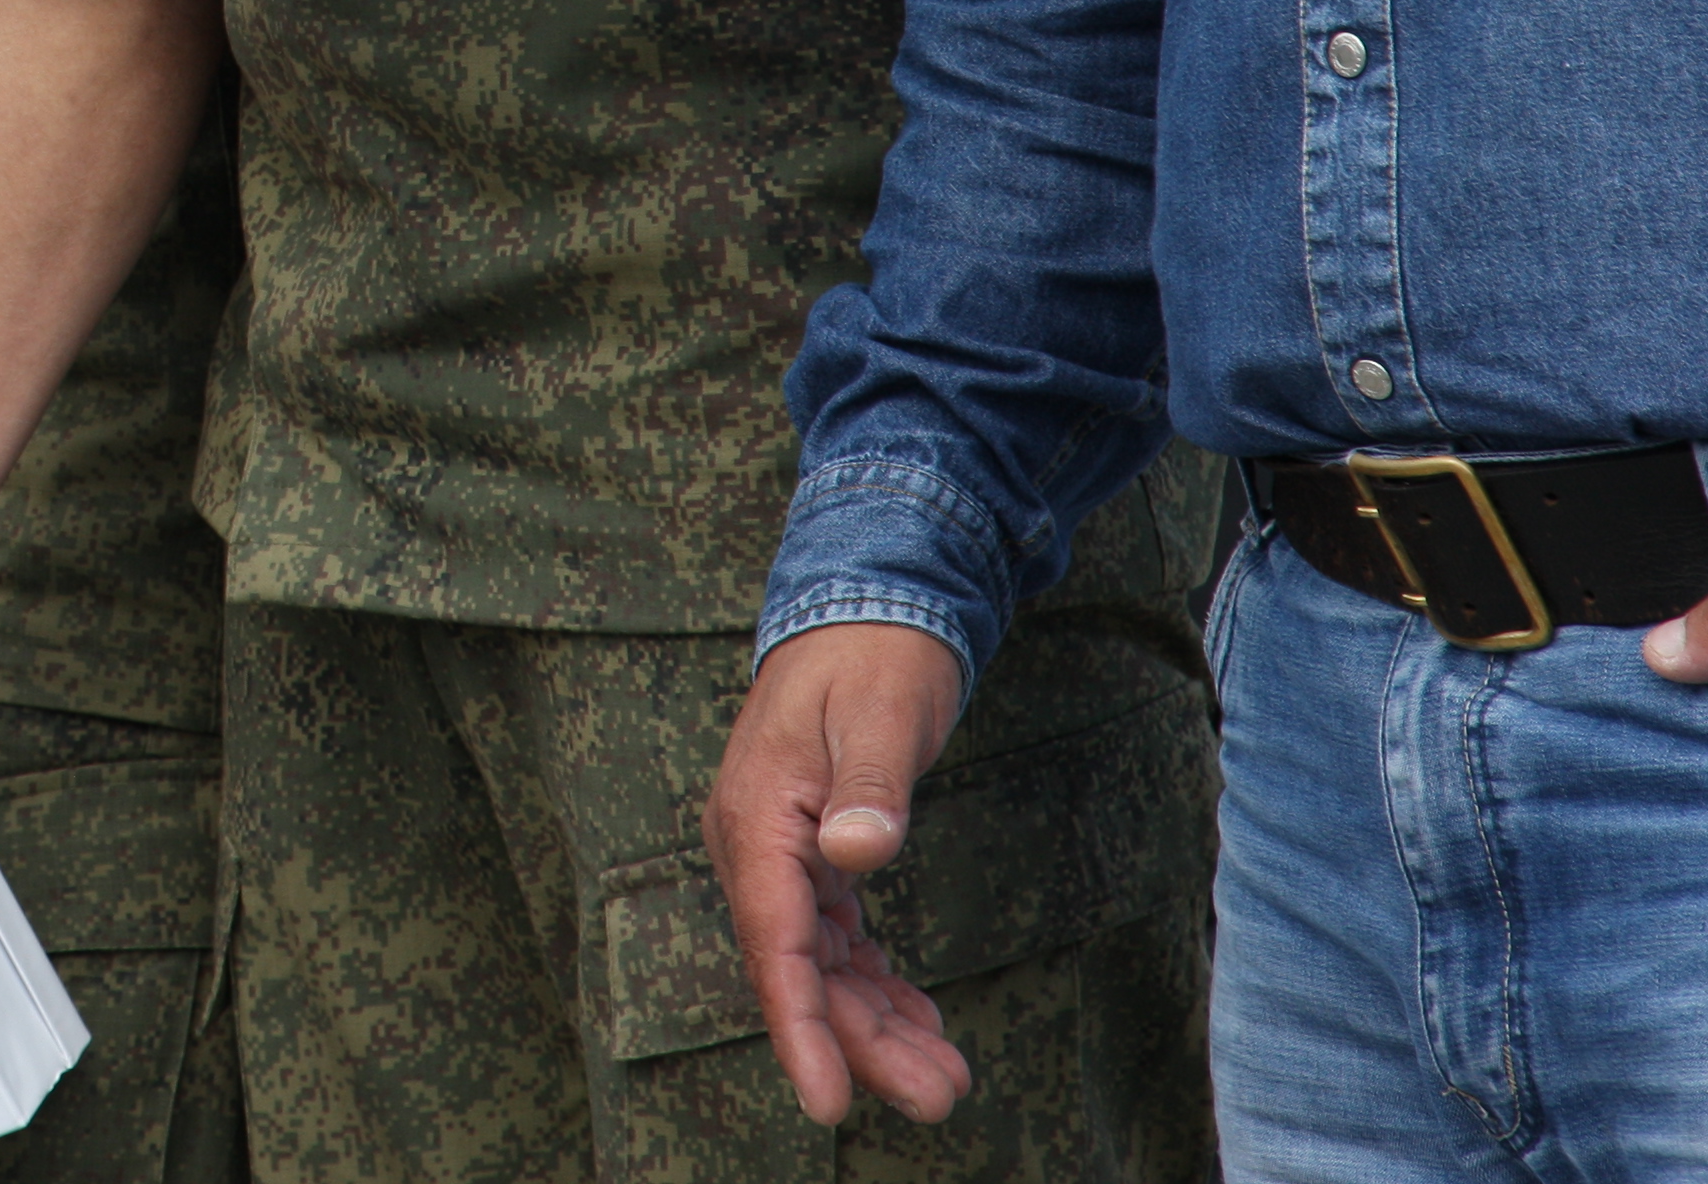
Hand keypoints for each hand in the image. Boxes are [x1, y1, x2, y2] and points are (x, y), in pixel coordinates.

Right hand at [703, 620, 971, 1127]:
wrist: (866, 604)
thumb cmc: (873, 658)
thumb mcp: (880, 713)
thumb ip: (868, 786)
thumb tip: (856, 854)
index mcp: (758, 820)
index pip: (775, 947)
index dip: (803, 1030)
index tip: (828, 1103)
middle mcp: (758, 848)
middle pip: (802, 974)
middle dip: (864, 1044)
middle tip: (942, 1096)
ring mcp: (783, 855)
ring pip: (821, 968)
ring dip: (877, 1025)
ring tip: (949, 1076)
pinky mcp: (814, 855)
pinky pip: (835, 942)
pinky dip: (876, 986)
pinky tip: (921, 1018)